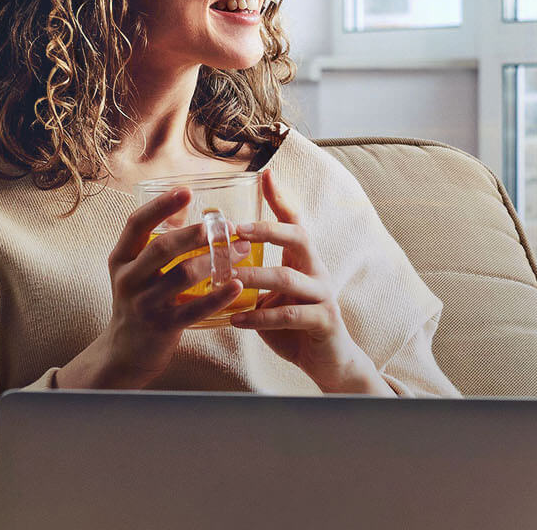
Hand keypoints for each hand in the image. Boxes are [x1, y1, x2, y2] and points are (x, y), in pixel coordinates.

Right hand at [56, 187, 242, 389]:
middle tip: (226, 225)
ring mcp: (144, 304)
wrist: (126, 352)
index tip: (186, 191)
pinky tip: (236, 284)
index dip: (160, 205)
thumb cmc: (139, 302)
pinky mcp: (163, 326)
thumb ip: (155, 242)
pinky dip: (218, 296)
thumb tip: (182, 208)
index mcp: (121, 258)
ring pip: (182, 275)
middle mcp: (128, 279)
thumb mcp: (136, 270)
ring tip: (241, 250)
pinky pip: (194, 308)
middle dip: (196, 233)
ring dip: (215, 260)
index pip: (136, 223)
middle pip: (162, 248)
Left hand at [229, 170, 391, 394]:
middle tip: (236, 229)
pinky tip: (236, 319)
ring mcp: (323, 295)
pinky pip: (289, 315)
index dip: (281, 198)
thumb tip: (209, 262)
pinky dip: (260, 317)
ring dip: (253, 276)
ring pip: (288, 277)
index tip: (264, 175)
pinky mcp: (324, 322)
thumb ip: (250, 278)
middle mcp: (316, 271)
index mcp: (303, 260)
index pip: (294, 221)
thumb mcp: (270, 296)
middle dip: (266, 229)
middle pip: (298, 237)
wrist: (328, 362)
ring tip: (224, 278)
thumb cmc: (292, 325)